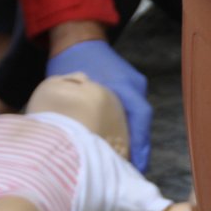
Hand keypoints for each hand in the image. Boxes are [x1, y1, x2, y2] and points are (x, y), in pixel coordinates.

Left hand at [47, 39, 152, 171]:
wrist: (76, 36)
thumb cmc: (69, 62)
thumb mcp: (69, 88)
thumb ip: (75, 112)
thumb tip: (72, 143)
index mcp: (123, 85)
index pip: (141, 118)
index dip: (140, 144)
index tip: (137, 166)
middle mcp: (133, 86)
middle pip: (141, 123)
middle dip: (137, 149)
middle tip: (130, 174)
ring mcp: (134, 85)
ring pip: (136, 119)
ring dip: (132, 140)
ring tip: (124, 166)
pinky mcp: (129, 87)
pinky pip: (131, 111)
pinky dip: (126, 128)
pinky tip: (117, 146)